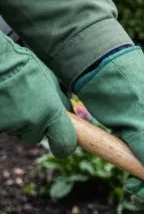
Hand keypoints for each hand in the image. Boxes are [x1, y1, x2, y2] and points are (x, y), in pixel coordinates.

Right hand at [0, 38, 75, 157]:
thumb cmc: (25, 67)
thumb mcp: (51, 82)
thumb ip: (60, 102)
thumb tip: (68, 115)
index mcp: (52, 113)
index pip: (65, 144)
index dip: (63, 145)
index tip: (62, 145)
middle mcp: (33, 123)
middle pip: (35, 137)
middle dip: (33, 127)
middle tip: (28, 107)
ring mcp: (12, 126)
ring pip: (18, 132)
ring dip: (17, 122)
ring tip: (14, 99)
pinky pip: (4, 126)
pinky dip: (5, 118)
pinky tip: (4, 101)